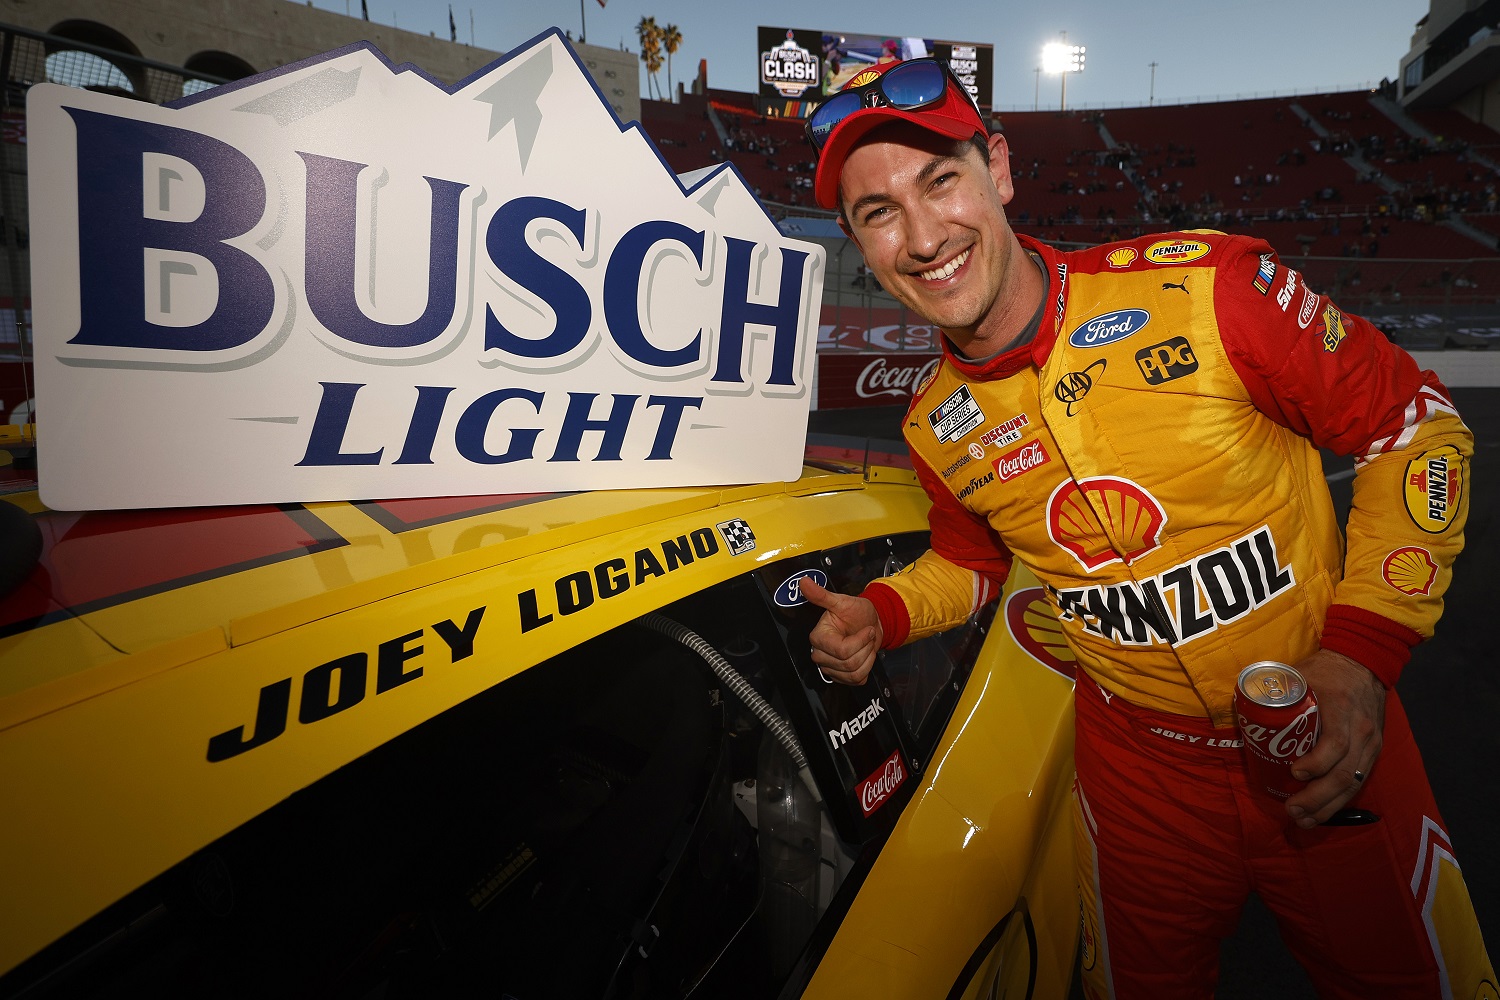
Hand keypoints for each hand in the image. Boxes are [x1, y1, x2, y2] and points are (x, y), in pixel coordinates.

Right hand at [800, 576, 883, 685]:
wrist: (868, 623)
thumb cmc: (855, 612)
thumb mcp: (842, 602)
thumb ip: (822, 595)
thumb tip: (803, 582)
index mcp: (818, 637)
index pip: (842, 651)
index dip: (860, 641)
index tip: (866, 629)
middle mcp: (820, 655)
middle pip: (849, 663)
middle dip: (865, 648)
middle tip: (866, 635)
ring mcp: (830, 668)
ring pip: (854, 673)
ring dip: (868, 658)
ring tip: (865, 644)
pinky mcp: (840, 677)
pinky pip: (857, 680)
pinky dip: (867, 668)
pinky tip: (864, 655)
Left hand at [1284, 648, 1385, 828]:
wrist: (1363, 663)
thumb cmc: (1324, 670)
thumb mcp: (1300, 675)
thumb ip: (1275, 692)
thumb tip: (1240, 712)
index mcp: (1341, 708)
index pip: (1336, 742)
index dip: (1316, 762)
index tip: (1293, 772)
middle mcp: (1361, 730)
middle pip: (1343, 772)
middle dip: (1317, 797)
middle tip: (1291, 809)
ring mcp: (1370, 743)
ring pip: (1352, 783)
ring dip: (1327, 806)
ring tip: (1303, 820)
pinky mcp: (1373, 752)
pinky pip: (1358, 781)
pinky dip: (1339, 800)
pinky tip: (1322, 812)